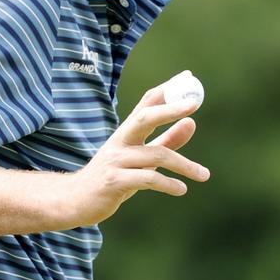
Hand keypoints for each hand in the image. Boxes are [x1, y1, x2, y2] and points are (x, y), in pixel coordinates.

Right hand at [61, 80, 209, 227]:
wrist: (76, 201)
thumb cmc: (113, 176)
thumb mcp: (142, 157)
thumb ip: (167, 140)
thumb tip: (191, 122)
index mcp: (126, 132)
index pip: (147, 103)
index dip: (167, 89)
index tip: (188, 77)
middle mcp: (119, 141)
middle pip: (145, 117)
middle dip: (169, 108)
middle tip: (194, 105)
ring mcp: (115, 160)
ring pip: (155, 154)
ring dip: (184, 165)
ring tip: (203, 174)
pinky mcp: (113, 182)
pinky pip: (147, 178)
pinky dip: (168, 184)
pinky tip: (181, 189)